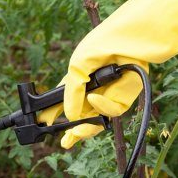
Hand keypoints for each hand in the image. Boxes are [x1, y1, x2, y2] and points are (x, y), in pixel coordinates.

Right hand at [39, 0, 177, 147]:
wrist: (132, 36)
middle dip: (73, 130)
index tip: (45, 124)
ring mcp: (110, 93)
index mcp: (80, 77)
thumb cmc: (102, 43)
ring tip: (75, 132)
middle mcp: (94, 87)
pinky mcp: (125, 95)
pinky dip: (102, 106)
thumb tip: (69, 116)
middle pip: (83, 115)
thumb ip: (72, 92)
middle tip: (64, 141)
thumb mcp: (78, 66)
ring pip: (98, 119)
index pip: (65, 99)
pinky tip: (95, 98)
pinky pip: (112, 110)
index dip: (56, 113)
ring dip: (86, 127)